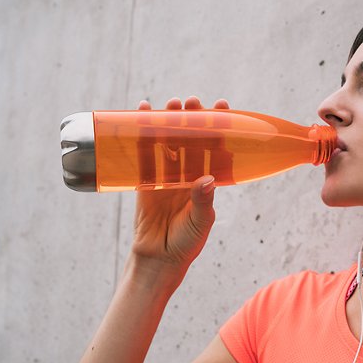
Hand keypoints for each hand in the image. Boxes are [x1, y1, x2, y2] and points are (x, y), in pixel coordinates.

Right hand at [131, 96, 229, 274]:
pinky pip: (142, 153)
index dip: (219, 126)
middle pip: (191, 138)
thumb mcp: (199, 222)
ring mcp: (165, 174)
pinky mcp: (144, 179)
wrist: (157, 260)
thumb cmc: (186, 243)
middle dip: (192, 118)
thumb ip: (203, 202)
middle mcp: (187, 173)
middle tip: (191, 102)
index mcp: (206, 180)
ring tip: (170, 103)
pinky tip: (141, 113)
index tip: (222, 106)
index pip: (215, 146)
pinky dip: (140, 133)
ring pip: (167, 141)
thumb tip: (206, 179)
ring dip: (168, 120)